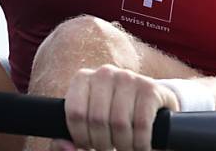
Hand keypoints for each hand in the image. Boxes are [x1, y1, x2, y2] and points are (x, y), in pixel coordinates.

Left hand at [53, 64, 179, 150]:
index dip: (81, 137)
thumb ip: (66, 140)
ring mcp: (129, 77)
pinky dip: (140, 143)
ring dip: (123, 145)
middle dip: (102, 143)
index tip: (88, 145)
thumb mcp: (87, 126)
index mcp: (83, 78)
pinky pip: (141, 124)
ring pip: (119, 123)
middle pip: (97, 119)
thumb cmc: (111, 119)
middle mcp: (105, 73)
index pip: (75, 112)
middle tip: (108, 148)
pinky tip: (140, 146)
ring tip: (124, 147)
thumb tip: (64, 145)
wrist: (151, 107)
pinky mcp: (151, 88)